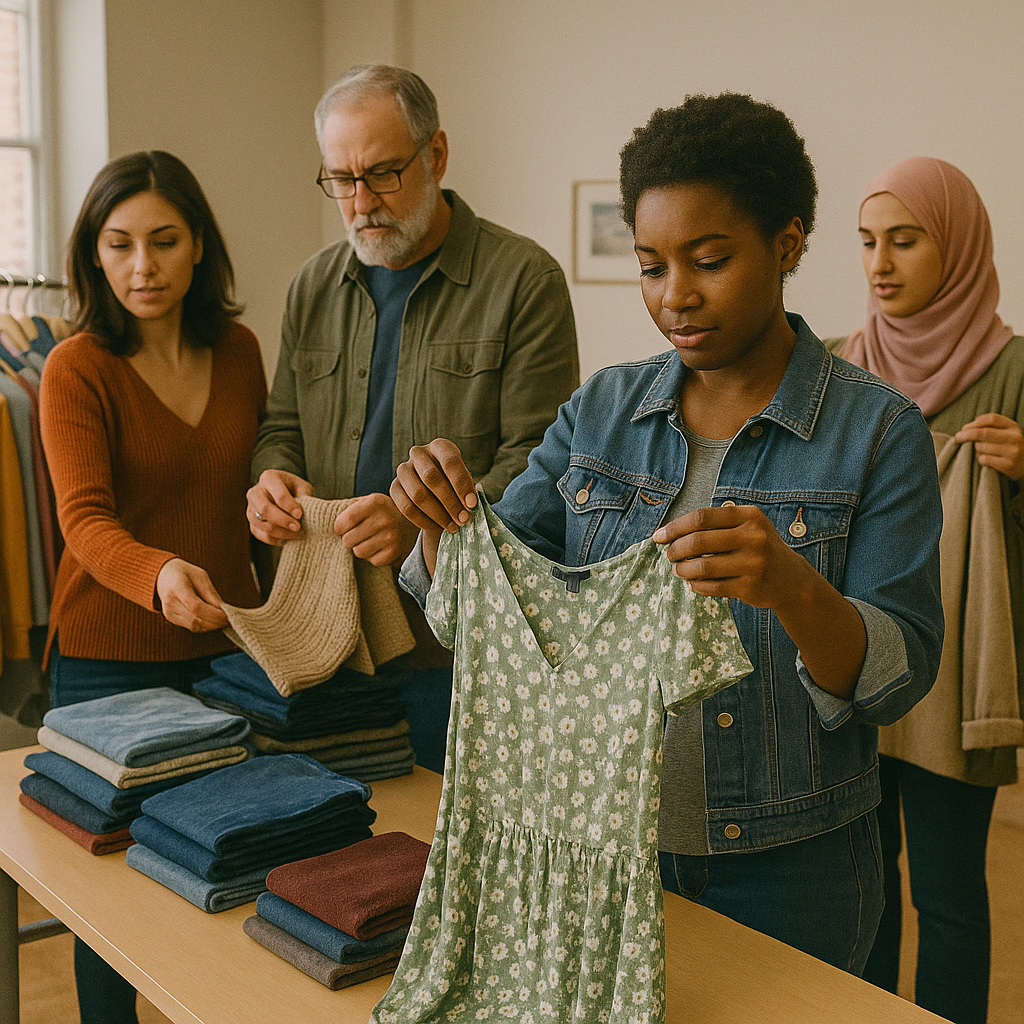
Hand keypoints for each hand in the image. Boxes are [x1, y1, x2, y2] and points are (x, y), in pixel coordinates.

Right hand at [155, 558, 228, 631]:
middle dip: (215, 622)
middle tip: (229, 619)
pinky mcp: (171, 619)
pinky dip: (204, 626)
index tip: (227, 614)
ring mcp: (169, 613)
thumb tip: (223, 608)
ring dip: (211, 626)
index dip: (213, 613)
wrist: (162, 575)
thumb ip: (210, 592)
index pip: (195, 606)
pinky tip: (213, 621)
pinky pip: (191, 626)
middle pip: (195, 619)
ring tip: (223, 620)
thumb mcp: (200, 576)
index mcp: (176, 588)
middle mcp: (170, 603)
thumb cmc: (183, 573)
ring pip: (194, 626)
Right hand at [247, 470, 314, 544]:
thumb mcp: (302, 487)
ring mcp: (251, 509)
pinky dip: (276, 539)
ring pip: (262, 524)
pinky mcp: (252, 523)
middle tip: (298, 527)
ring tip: (298, 534)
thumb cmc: (294, 489)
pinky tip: (288, 538)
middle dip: (283, 520)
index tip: (300, 514)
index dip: (289, 506)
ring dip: (281, 532)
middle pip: (264, 509)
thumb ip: (304, 496)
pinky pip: (261, 535)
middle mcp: (255, 492)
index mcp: (269, 478)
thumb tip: (303, 512)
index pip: (278, 494)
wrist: (282, 494)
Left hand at [334, 493, 419, 565]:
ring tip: (369, 541)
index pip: (343, 522)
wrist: (416, 520)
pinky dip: (373, 556)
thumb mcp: (369, 501)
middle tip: (357, 535)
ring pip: (358, 552)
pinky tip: (380, 547)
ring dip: (360, 548)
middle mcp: (384, 519)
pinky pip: (372, 561)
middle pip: (348, 540)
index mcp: (374, 503)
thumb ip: (349, 506)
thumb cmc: (383, 511)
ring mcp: (391, 537)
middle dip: (349, 539)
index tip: (342, 528)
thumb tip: (325, 516)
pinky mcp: (395, 552)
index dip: (339, 527)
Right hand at [391, 439, 476, 573]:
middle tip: (463, 519)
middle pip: (431, 478)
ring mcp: (403, 470)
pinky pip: (406, 507)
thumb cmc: (453, 482)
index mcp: (439, 446)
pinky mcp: (394, 487)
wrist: (432, 488)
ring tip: (453, 526)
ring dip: (438, 514)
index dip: (461, 484)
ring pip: (418, 494)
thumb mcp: (462, 479)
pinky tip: (436, 527)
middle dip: (450, 502)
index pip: (450, 461)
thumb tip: (469, 505)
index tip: (472, 504)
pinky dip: (423, 521)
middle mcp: (418, 454)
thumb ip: (466, 489)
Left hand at [653, 504, 809, 609]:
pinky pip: (712, 587)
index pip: (702, 517)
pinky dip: (697, 585)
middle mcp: (754, 537)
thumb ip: (716, 524)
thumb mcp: (747, 526)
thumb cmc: (759, 548)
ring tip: (678, 570)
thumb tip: (670, 532)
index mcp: (749, 516)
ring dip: (683, 569)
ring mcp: (754, 563)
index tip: (659, 536)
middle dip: (676, 549)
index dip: (675, 527)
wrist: (792, 580)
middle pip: (699, 541)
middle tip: (669, 555)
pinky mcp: (751, 587)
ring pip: (703, 567)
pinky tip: (692, 583)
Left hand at [955, 413, 1023, 480]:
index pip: (991, 419)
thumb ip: (989, 427)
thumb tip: (965, 429)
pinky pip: (984, 459)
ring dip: (976, 449)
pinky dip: (980, 459)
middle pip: (984, 432)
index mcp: (1013, 427)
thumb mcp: (1004, 433)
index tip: (964, 428)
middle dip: (967, 435)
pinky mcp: (1008, 465)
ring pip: (981, 447)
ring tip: (982, 451)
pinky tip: (986, 460)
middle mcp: (1014, 437)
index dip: (974, 423)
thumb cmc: (1008, 447)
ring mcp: (1012, 451)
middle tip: (957, 438)